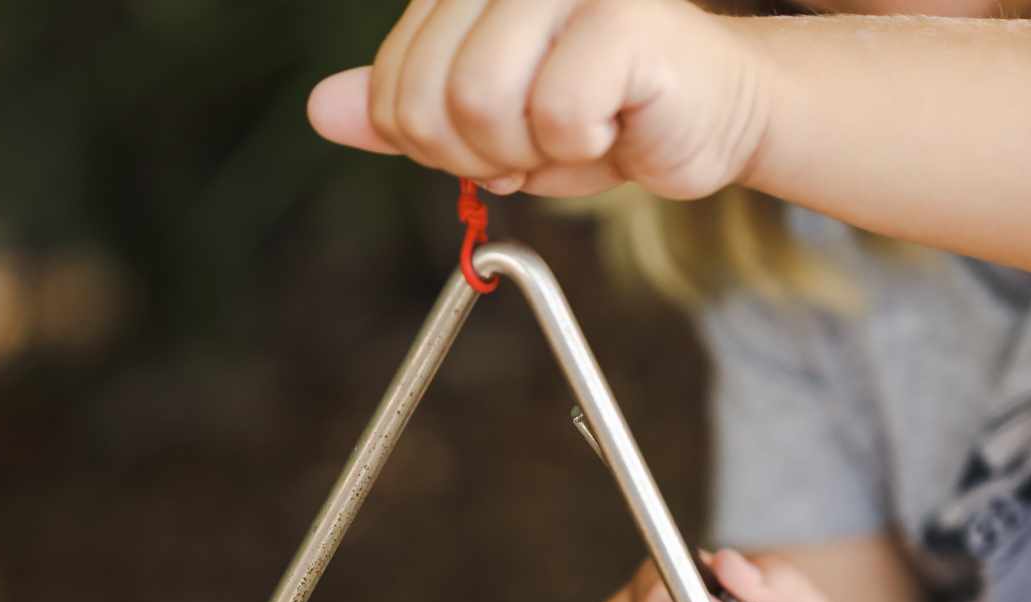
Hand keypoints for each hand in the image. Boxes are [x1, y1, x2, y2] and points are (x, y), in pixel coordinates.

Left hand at [305, 0, 776, 198]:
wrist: (708, 115)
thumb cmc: (600, 113)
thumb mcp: (483, 123)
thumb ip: (404, 112)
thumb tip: (321, 110)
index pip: (393, 88)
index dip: (435, 146)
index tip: (492, 142)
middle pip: (429, 100)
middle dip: (479, 156)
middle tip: (535, 146)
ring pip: (481, 104)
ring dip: (528, 152)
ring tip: (574, 131)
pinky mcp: (620, 16)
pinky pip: (557, 115)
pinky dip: (583, 147)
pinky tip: (616, 120)